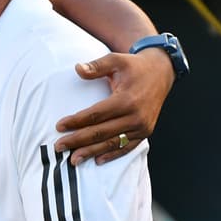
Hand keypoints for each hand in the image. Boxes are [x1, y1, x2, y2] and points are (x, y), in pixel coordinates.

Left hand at [53, 48, 173, 164]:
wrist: (161, 73)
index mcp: (126, 99)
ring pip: (112, 143)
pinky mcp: (145, 132)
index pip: (96, 115)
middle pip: (101, 132)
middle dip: (78, 141)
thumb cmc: (134, 67)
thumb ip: (96, 66)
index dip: (76, 121)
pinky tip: (97, 160)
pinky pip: (127, 147)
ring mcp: (142, 127)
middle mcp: (135, 116)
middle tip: (59, 146)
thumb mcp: (116, 60)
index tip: (59, 126)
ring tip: (74, 160)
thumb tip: (77, 68)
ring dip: (91, 152)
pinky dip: (112, 155)